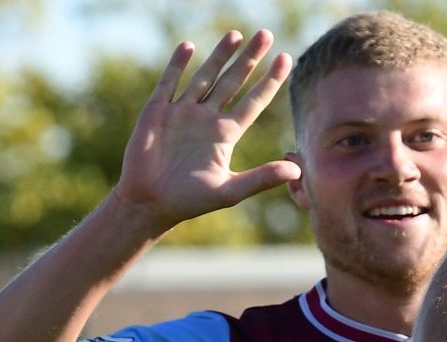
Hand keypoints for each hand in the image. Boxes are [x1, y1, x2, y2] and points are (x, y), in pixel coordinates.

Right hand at [114, 30, 300, 231]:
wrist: (149, 204)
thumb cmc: (189, 201)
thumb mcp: (229, 191)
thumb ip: (261, 179)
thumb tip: (297, 172)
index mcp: (225, 134)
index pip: (254, 101)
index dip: (270, 81)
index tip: (286, 58)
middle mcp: (207, 119)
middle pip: (233, 81)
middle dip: (249, 58)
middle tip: (266, 34)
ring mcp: (182, 112)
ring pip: (205, 77)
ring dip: (219, 56)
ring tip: (236, 34)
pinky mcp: (157, 112)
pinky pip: (169, 83)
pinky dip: (177, 65)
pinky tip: (188, 47)